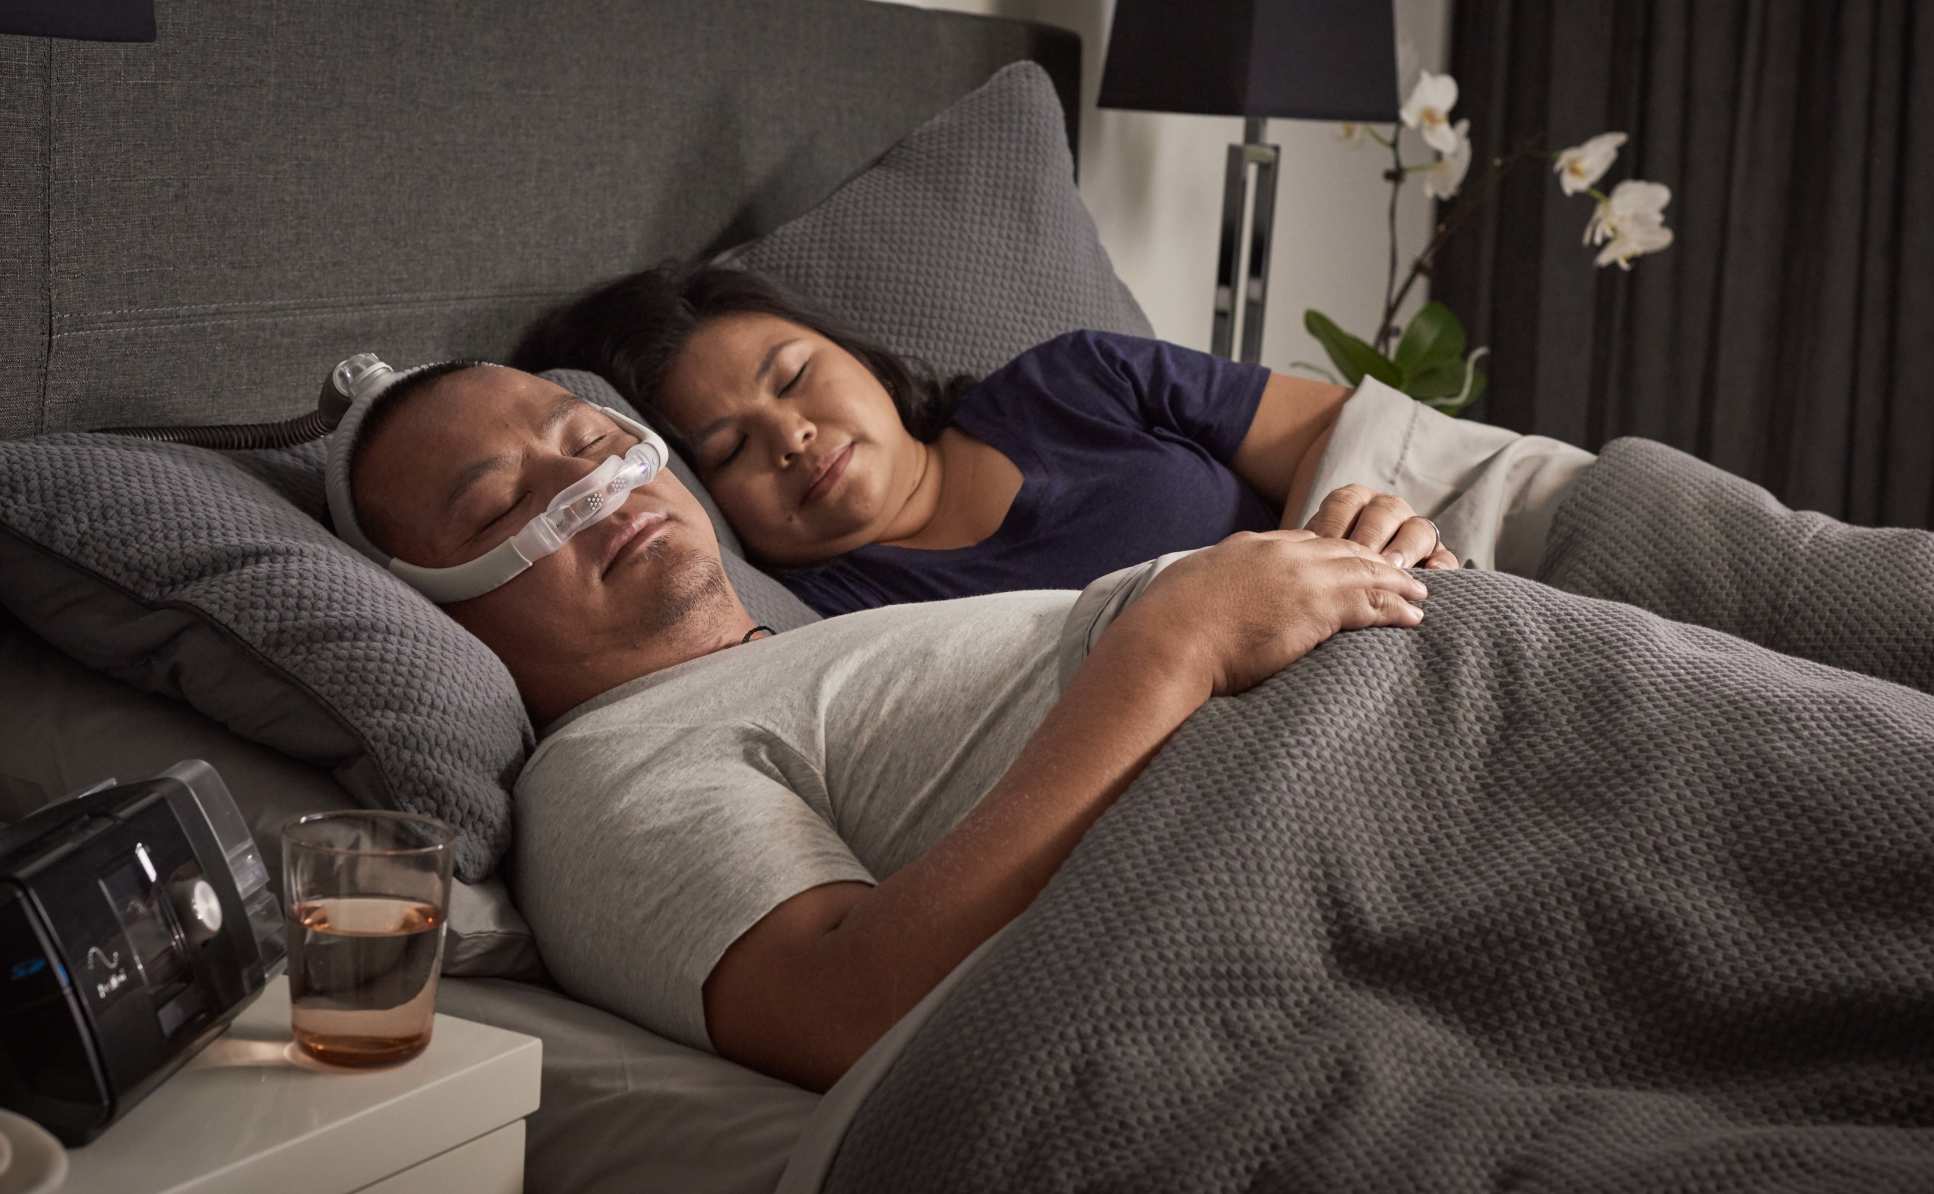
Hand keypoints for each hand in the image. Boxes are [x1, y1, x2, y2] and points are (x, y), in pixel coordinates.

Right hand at [1117, 529, 1427, 696]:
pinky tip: (1414, 616)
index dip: (1332, 552)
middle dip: (1374, 561)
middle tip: (1400, 571)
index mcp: (1248, 548)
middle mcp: (1280, 553)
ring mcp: (1302, 576)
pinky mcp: (1318, 606)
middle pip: (1341, 550)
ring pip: (1365, 572)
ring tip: (1420, 592)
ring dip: (1396, 583)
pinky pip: (1372, 603)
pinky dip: (1397, 608)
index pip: (1302, 542)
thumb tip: (1200, 600)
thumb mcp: (1187, 590)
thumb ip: (1207, 587)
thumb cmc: (1166, 628)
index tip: (1349, 561)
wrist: (1170, 639)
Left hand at [1304, 484, 1458, 568]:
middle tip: (1361, 559)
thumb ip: (1309, 552)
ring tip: (1394, 568)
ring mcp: (1415, 534)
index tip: (1325, 545)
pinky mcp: (1438, 559)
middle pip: (1386, 511)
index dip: (1336, 522)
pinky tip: (1431, 574)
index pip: (1346, 501)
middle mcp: (1387, 512)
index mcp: (1354, 503)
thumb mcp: (1312, 560)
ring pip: (1418, 528)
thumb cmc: (1322, 578)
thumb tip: (1292, 550)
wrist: (1341, 593)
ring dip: (1405, 547)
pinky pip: (1445, 558)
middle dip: (1372, 534)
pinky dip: (1441, 565)